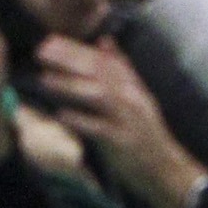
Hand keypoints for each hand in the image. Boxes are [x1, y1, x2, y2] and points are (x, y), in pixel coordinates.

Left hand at [34, 35, 207, 207]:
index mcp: (132, 85)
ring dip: (70, 85)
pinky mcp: (123, 141)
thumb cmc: (145, 130)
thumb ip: (121, 67)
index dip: (75, 49)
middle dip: (68, 60)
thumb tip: (104, 40)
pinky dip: (81, 120)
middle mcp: (131, 98)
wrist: (166, 167)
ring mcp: (128, 120)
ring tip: (44, 79)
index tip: (49, 40)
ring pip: (98, 96)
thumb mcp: (137, 95)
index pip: (101, 60)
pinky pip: (100, 128)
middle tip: (41, 52)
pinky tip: (61, 114)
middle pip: (98, 72)